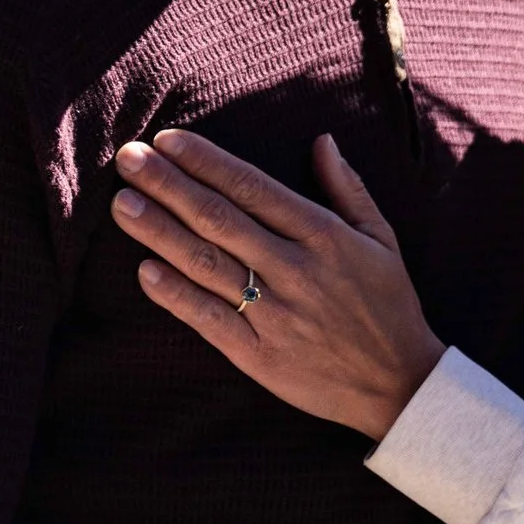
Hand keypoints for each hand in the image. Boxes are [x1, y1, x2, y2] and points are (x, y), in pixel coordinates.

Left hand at [111, 131, 446, 440]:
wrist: (399, 383)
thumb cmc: (389, 304)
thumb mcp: (381, 238)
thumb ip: (348, 188)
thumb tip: (322, 140)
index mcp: (323, 235)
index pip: (252, 188)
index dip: (207, 162)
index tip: (168, 140)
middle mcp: (294, 269)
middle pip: (219, 219)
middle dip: (169, 185)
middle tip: (129, 158)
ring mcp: (274, 313)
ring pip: (206, 264)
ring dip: (159, 232)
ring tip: (123, 204)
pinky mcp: (258, 355)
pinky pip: (208, 319)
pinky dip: (175, 294)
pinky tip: (144, 270)